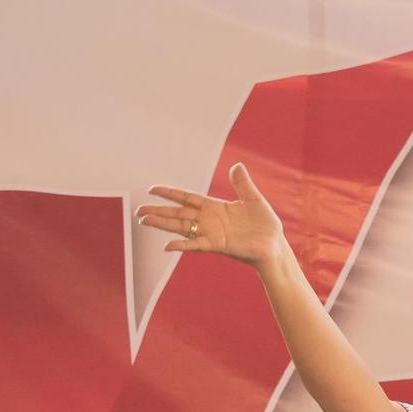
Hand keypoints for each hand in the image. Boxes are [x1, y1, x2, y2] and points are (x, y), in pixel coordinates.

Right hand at [136, 164, 284, 267]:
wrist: (274, 245)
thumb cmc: (265, 225)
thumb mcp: (253, 199)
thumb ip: (242, 184)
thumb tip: (237, 166)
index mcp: (215, 207)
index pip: (187, 198)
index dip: (170, 194)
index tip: (152, 190)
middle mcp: (209, 220)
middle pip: (178, 214)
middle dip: (158, 211)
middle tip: (138, 211)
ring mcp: (211, 233)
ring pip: (181, 228)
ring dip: (163, 225)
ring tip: (144, 222)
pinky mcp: (217, 246)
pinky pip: (195, 245)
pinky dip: (182, 245)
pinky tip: (167, 246)